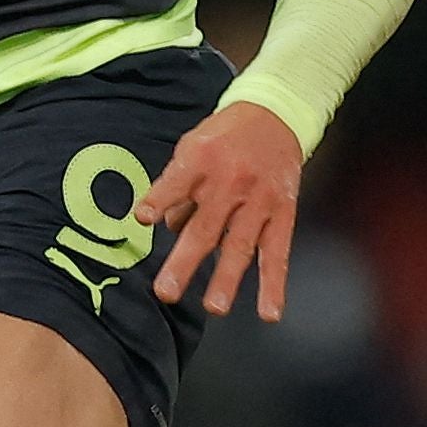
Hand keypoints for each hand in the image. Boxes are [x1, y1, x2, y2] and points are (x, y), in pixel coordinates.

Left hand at [138, 101, 304, 322]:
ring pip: (241, 244)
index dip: (160, 199)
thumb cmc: (224, 136)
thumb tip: (167, 228)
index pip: (176, 182)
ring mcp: (258, 200)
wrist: (274, 115)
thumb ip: (178, 185)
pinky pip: (278, 253)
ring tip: (214, 307)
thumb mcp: (193, 146)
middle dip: (185, 261)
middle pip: (205, 226)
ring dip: (227, 278)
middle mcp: (230, 182)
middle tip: (167, 291)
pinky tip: (269, 311)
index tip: (143, 218)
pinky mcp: (282, 212)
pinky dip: (274, 284)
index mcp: (202, 160)